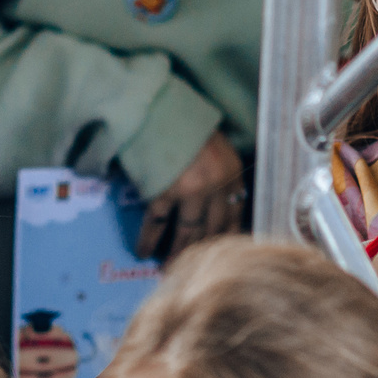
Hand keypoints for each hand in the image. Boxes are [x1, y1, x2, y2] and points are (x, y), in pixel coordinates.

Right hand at [138, 130, 245, 260]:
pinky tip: (142, 251)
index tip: (217, 257)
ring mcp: (191, 189)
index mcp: (233, 174)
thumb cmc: (184, 123)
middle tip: (191, 272)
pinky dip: (148, 238)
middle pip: (212, 230)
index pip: (234, 216)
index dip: (224, 239)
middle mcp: (217, 185)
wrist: (157, 105)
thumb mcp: (216, 147)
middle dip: (201, 253)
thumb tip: (214, 206)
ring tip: (166, 270)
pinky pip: (157, 221)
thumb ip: (220, 175)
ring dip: (176, 253)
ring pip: (187, 232)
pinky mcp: (165, 188)